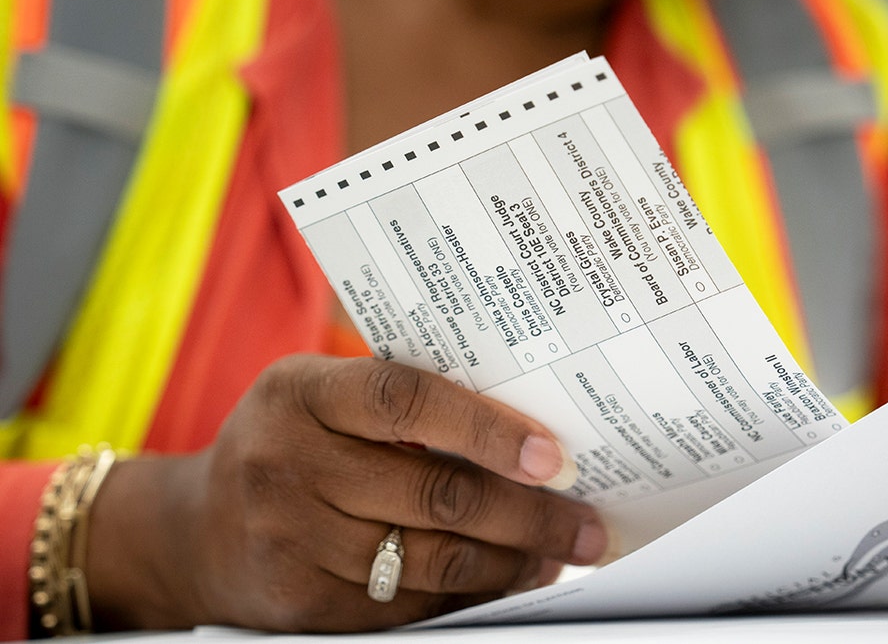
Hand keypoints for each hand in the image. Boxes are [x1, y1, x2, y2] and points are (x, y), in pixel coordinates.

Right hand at [84, 354, 608, 631]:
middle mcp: (287, 463)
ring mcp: (289, 539)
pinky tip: (503, 581)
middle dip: (528, 515)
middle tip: (585, 524)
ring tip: (557, 556)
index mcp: (300, 393)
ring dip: (510, 562)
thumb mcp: (318, 394)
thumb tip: (524, 431)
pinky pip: (406, 606)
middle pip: (434, 494)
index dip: (486, 428)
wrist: (192, 531)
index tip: (552, 455)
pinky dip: (467, 596)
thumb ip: (399, 401)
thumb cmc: (286, 442)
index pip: (405, 400)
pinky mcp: (300, 603)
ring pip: (430, 559)